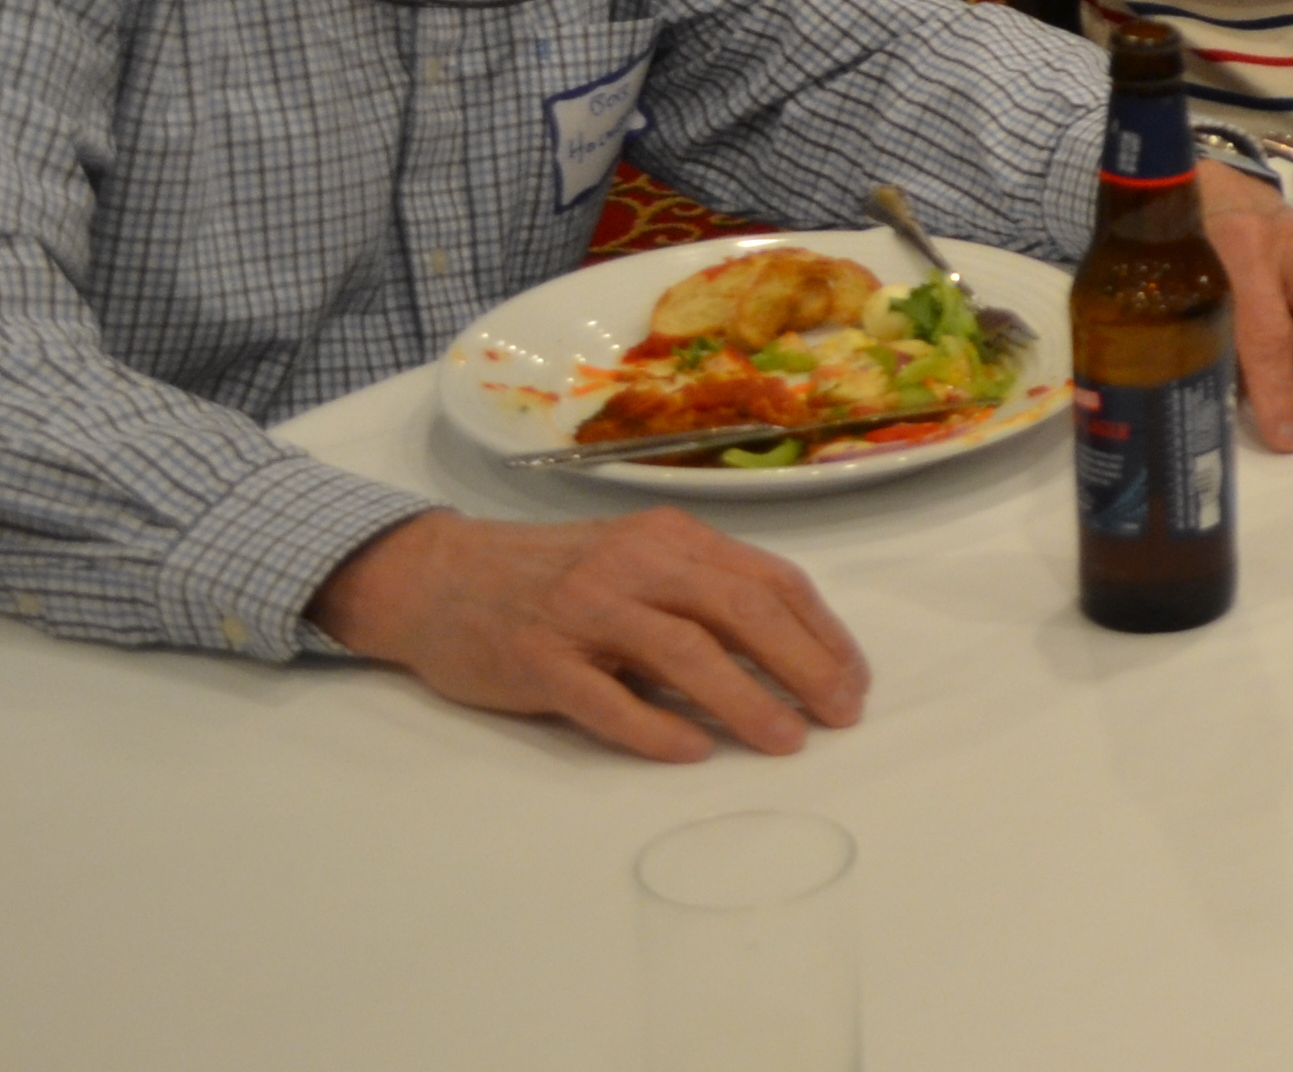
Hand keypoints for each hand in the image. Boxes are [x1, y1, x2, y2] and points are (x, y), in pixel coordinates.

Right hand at [309, 508, 865, 762]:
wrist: (438, 576)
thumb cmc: (554, 576)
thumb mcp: (637, 561)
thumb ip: (701, 593)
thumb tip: (793, 654)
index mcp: (672, 539)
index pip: (771, 579)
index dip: (822, 631)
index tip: (854, 680)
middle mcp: (635, 564)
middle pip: (742, 611)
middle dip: (804, 665)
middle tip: (842, 715)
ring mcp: (584, 610)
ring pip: (685, 653)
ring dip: (745, 701)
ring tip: (787, 742)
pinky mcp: (536, 659)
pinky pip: (605, 698)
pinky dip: (654, 727)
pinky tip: (693, 753)